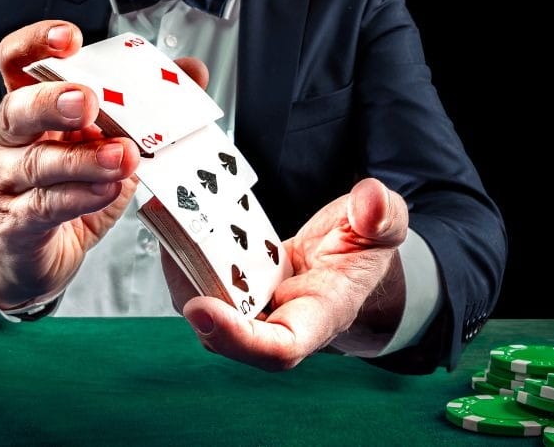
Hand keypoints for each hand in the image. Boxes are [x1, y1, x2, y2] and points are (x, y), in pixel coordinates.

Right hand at [0, 21, 209, 310]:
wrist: (33, 254)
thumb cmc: (69, 188)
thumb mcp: (110, 140)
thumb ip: (146, 104)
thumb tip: (190, 70)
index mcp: (29, 105)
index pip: (17, 62)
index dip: (37, 43)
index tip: (70, 38)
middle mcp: (9, 138)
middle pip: (17, 108)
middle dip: (54, 100)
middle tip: (90, 101)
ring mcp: (7, 181)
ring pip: (38, 162)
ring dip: (84, 158)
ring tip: (121, 155)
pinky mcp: (16, 223)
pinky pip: (46, 206)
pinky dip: (80, 196)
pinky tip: (107, 189)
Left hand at [176, 178, 408, 370]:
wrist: (349, 252)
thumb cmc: (367, 243)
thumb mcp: (387, 223)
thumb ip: (382, 216)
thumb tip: (369, 204)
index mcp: (322, 316)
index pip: (281, 348)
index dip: (240, 338)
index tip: (204, 311)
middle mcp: (282, 324)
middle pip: (230, 337)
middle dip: (194, 304)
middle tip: (171, 256)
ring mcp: (256, 312)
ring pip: (208, 315)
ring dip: (182, 280)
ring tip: (167, 233)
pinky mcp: (237, 292)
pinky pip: (203, 289)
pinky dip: (184, 264)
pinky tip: (173, 230)